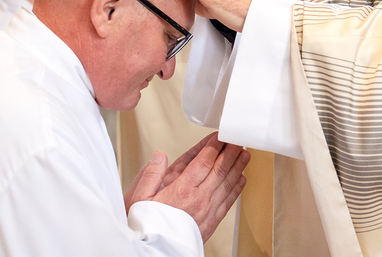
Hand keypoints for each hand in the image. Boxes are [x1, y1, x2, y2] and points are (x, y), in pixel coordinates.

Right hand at [126, 134, 249, 242]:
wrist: (153, 253)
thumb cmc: (146, 228)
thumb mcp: (137, 199)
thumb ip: (149, 175)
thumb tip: (160, 156)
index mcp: (181, 190)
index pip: (203, 162)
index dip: (214, 147)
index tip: (220, 136)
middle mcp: (198, 199)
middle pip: (220, 170)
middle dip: (230, 152)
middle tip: (237, 140)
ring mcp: (207, 211)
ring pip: (227, 184)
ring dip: (238, 167)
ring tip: (244, 154)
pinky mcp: (212, 222)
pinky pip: (229, 201)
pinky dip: (237, 188)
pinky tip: (241, 179)